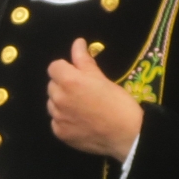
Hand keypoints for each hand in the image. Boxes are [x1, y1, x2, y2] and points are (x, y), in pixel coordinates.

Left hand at [47, 40, 142, 161]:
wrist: (126, 135)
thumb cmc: (117, 102)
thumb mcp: (101, 78)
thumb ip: (83, 60)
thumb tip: (77, 43)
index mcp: (69, 81)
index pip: (54, 67)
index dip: (66, 68)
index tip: (77, 73)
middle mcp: (58, 98)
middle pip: (52, 85)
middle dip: (63, 84)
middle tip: (82, 91)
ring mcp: (57, 117)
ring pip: (52, 103)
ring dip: (62, 102)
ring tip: (82, 107)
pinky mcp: (59, 133)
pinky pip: (56, 121)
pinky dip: (64, 119)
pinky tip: (80, 121)